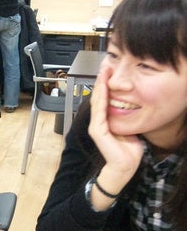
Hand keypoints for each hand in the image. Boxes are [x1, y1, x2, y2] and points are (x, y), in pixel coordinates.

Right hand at [88, 65, 143, 186]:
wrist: (125, 167)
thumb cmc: (128, 150)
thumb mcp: (130, 127)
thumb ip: (128, 116)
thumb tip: (134, 102)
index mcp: (104, 120)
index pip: (104, 97)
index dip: (106, 83)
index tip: (110, 69)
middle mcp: (98, 121)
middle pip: (98, 95)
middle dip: (101, 79)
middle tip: (105, 64)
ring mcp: (96, 126)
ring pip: (97, 100)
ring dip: (100, 84)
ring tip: (103, 71)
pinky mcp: (98, 131)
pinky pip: (99, 110)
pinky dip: (101, 97)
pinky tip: (104, 87)